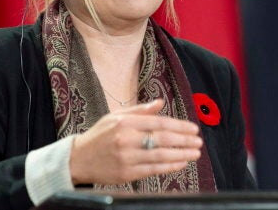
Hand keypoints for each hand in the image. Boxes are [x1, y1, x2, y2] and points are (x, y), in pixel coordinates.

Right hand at [69, 99, 202, 184]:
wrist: (79, 159)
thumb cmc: (100, 135)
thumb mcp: (116, 116)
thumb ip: (140, 110)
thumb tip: (160, 103)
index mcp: (125, 122)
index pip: (158, 123)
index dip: (179, 126)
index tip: (193, 128)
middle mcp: (126, 139)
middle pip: (162, 139)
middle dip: (184, 140)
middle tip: (198, 141)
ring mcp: (126, 157)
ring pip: (160, 155)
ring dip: (181, 154)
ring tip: (195, 153)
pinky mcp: (126, 174)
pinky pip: (153, 169)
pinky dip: (169, 166)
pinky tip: (181, 163)